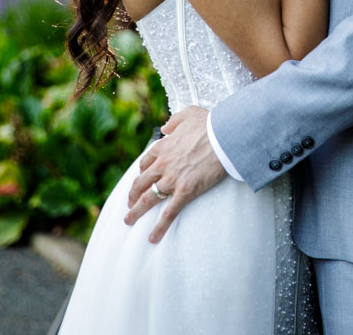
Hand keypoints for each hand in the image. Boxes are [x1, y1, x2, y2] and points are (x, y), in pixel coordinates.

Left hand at [125, 106, 226, 242]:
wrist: (223, 136)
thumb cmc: (210, 124)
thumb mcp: (188, 114)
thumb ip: (174, 121)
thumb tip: (165, 127)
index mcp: (162, 147)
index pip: (145, 163)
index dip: (142, 173)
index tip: (141, 179)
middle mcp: (162, 164)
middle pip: (140, 183)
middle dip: (132, 195)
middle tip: (129, 204)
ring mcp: (172, 180)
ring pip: (148, 199)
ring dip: (136, 212)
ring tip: (129, 220)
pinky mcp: (185, 192)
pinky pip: (168, 213)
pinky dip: (159, 227)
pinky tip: (152, 238)